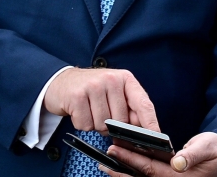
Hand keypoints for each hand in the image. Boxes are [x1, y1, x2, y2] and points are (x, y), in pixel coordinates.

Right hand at [44, 67, 158, 133]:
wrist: (61, 81)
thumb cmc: (91, 90)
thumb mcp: (113, 93)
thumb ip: (129, 109)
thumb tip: (144, 131)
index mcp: (125, 79)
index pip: (143, 103)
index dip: (150, 123)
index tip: (156, 137)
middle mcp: (111, 79)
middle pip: (121, 121)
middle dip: (111, 125)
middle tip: (101, 113)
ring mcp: (93, 86)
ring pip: (103, 125)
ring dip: (95, 124)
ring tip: (89, 110)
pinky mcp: (77, 96)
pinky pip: (86, 125)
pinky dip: (82, 123)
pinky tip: (79, 110)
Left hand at [101, 132, 216, 176]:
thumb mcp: (208, 147)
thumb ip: (193, 154)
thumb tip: (178, 161)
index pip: (150, 168)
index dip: (131, 159)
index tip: (116, 149)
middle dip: (121, 171)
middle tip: (103, 163)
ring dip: (124, 175)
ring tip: (107, 166)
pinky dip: (134, 174)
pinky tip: (123, 169)